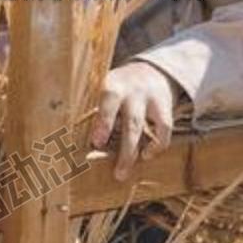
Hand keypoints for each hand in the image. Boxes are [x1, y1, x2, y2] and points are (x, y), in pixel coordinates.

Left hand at [91, 61, 177, 181]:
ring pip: (145, 127)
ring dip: (133, 152)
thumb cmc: (117, 89)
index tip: (97, 143)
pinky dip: (157, 144)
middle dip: (124, 148)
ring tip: (123, 172)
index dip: (104, 123)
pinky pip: (164, 128)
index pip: (109, 102)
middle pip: (131, 121)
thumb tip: (78, 143)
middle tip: (116, 172)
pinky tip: (147, 155)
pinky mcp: (165, 106)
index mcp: (112, 85)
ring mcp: (149, 98)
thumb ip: (95, 111)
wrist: (149, 70)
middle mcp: (132, 91)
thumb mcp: (103, 90)